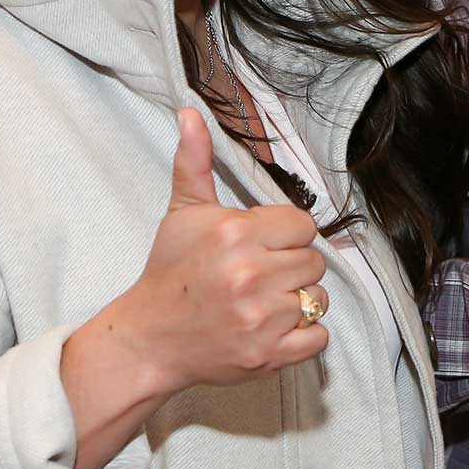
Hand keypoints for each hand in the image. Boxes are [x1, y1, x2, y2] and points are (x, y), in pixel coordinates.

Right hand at [115, 108, 328, 393]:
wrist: (150, 338)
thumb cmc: (170, 270)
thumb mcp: (183, 212)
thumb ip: (195, 161)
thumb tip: (190, 113)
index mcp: (236, 233)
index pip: (303, 225)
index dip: (285, 234)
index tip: (262, 244)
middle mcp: (251, 274)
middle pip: (314, 261)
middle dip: (291, 265)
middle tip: (260, 274)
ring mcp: (260, 317)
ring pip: (319, 297)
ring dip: (298, 300)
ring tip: (264, 300)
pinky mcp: (267, 355)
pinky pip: (318, 337)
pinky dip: (303, 335)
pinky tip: (273, 326)